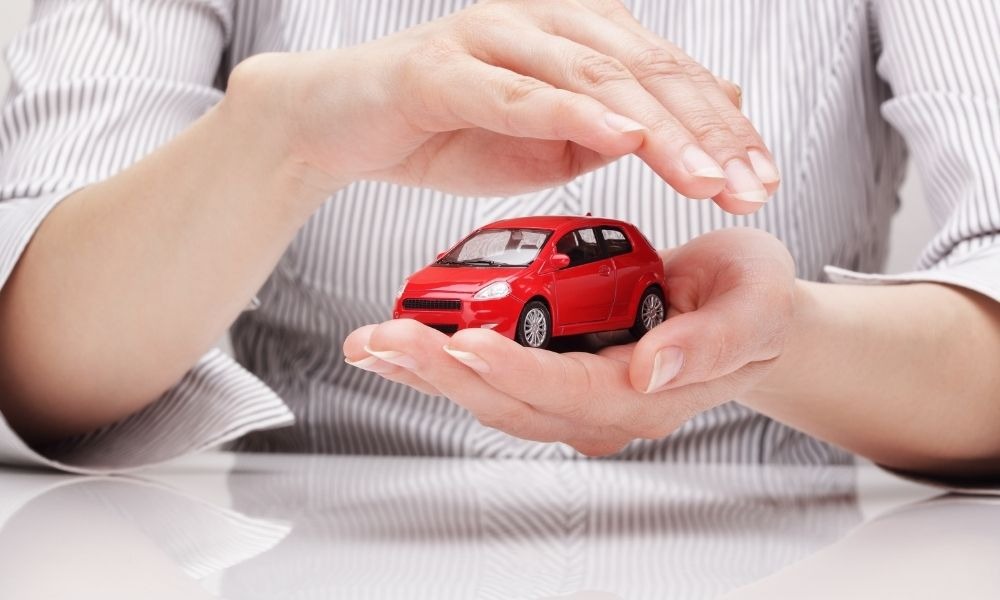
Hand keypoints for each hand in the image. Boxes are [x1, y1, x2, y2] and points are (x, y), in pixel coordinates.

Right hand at [226, 0, 778, 211]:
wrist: (339, 125)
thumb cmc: (440, 131)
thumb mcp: (546, 144)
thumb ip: (610, 131)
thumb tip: (682, 128)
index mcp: (574, 41)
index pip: (665, 78)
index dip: (720, 129)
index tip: (759, 181)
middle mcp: (543, 25)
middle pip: (645, 72)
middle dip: (706, 133)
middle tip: (750, 184)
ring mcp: (494, 38)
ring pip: (594, 77)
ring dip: (657, 127)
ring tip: (704, 172)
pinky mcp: (445, 66)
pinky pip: (519, 90)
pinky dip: (572, 112)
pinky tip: (621, 135)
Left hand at [343, 228, 796, 454]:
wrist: (746, 309)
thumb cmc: (752, 302)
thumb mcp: (754, 305)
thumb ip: (712, 342)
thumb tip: (653, 368)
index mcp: (648, 395)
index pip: (572, 392)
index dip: (517, 370)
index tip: (468, 342)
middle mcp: (602, 407)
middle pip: (513, 402)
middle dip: (445, 373)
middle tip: (387, 341)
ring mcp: (576, 396)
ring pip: (492, 395)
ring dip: (431, 370)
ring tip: (376, 342)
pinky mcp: (557, 373)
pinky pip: (494, 375)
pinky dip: (446, 357)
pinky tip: (406, 339)